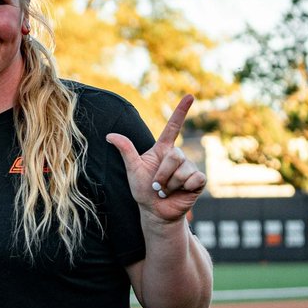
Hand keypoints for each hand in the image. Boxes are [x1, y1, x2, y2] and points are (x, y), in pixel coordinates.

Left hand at [106, 95, 206, 221]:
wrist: (155, 212)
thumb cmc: (143, 190)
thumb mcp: (133, 170)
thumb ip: (126, 151)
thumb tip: (109, 135)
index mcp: (162, 150)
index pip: (173, 127)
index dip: (181, 111)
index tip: (190, 95)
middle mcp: (177, 156)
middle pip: (176, 155)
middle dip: (163, 174)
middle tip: (156, 185)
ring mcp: (189, 168)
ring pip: (183, 170)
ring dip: (170, 184)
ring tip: (166, 191)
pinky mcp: (198, 180)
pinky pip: (194, 179)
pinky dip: (183, 188)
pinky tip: (180, 193)